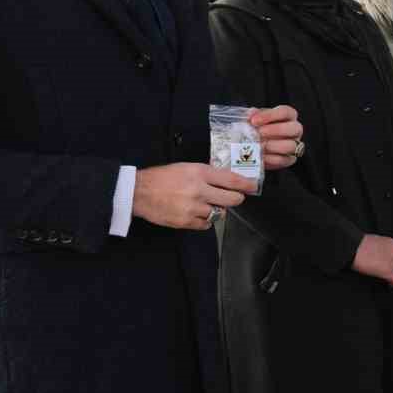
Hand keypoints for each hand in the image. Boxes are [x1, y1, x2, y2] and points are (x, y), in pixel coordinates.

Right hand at [133, 163, 256, 230]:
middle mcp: (199, 190)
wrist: (139, 192)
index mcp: (200, 173)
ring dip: (217, 210)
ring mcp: (192, 207)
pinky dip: (205, 220)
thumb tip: (228, 180)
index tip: (253, 187)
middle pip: (232, 200)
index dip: (247, 185)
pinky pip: (206, 225)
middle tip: (234, 198)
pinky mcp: (185, 221)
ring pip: (219, 213)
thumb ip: (208, 173)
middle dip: (236, 199)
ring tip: (207, 204)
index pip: (232, 180)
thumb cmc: (163, 177)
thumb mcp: (188, 167)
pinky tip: (198, 213)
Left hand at [251, 105, 303, 170]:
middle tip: (259, 133)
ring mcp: (295, 145)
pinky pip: (284, 159)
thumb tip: (250, 114)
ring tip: (259, 145)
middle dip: (275, 130)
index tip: (254, 120)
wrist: (254, 146)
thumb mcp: (255, 119)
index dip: (270, 115)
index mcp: (289, 116)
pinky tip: (260, 155)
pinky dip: (271, 159)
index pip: (285, 112)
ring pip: (291, 145)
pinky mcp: (290, 159)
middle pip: (294, 128)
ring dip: (273, 146)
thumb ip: (254, 115)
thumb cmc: (258, 128)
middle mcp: (295, 129)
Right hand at [352, 234, 392, 284]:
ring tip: (391, 276)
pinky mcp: (387, 271)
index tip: (392, 258)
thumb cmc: (360, 243)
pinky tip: (390, 284)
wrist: (355, 248)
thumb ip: (382, 246)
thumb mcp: (375, 240)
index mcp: (391, 242)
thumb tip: (380, 251)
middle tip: (390, 267)